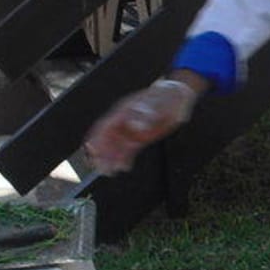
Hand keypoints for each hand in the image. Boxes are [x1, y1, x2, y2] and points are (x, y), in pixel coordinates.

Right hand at [83, 79, 198, 174]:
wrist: (178, 97)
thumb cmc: (165, 97)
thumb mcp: (156, 104)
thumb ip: (145, 115)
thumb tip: (136, 126)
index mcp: (123, 112)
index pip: (105, 126)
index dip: (97, 138)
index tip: (91, 149)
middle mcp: (124, 122)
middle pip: (108, 139)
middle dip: (102, 154)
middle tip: (100, 167)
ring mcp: (132, 130)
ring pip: (117, 147)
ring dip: (112, 159)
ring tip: (109, 172)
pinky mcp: (140, 138)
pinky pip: (129, 149)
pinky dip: (126, 158)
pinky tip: (124, 167)